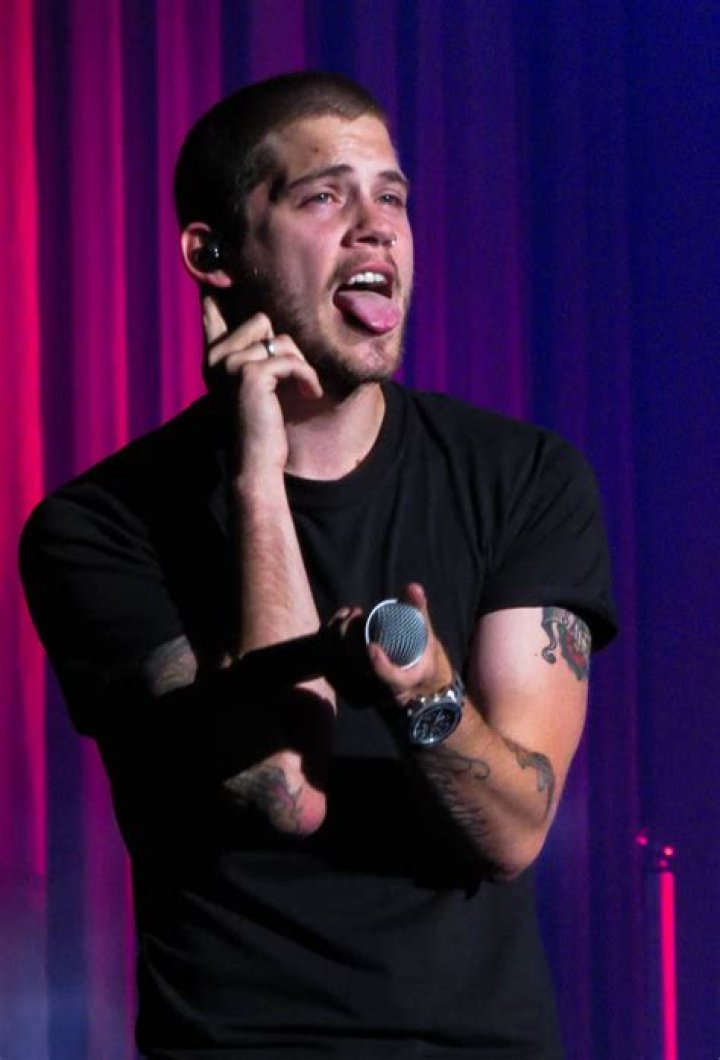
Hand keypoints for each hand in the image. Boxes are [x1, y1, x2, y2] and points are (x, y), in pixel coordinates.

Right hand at [202, 294, 322, 474]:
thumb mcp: (256, 383)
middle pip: (263, 320)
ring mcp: (228, 364)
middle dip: (287, 349)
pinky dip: (307, 377)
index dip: (215, 285)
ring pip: (282, 340)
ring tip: (299, 389)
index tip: (212, 262)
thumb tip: (270, 319)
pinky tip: (307, 394)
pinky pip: (291, 359)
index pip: (212, 308)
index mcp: (214, 355)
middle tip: (291, 378)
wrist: (257, 462)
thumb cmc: (263, 424)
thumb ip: (255, 351)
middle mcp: (214, 356)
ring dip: (300, 365)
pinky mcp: (248, 375)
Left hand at [327, 584, 453, 708]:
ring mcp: (364, 694)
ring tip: (347, 615)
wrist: (411, 678)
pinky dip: (327, 644)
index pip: (392, 680)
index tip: (372, 646)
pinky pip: (329, 669)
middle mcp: (383, 693)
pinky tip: (334, 624)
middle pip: (358, 669)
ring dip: (336, 637)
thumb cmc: (419, 652)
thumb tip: (413, 587)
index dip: (381, 667)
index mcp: (405, 682)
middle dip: (350, 636)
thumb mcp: (424, 633)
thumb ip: (418, 610)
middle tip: (356, 614)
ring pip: (340, 668)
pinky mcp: (347, 692)